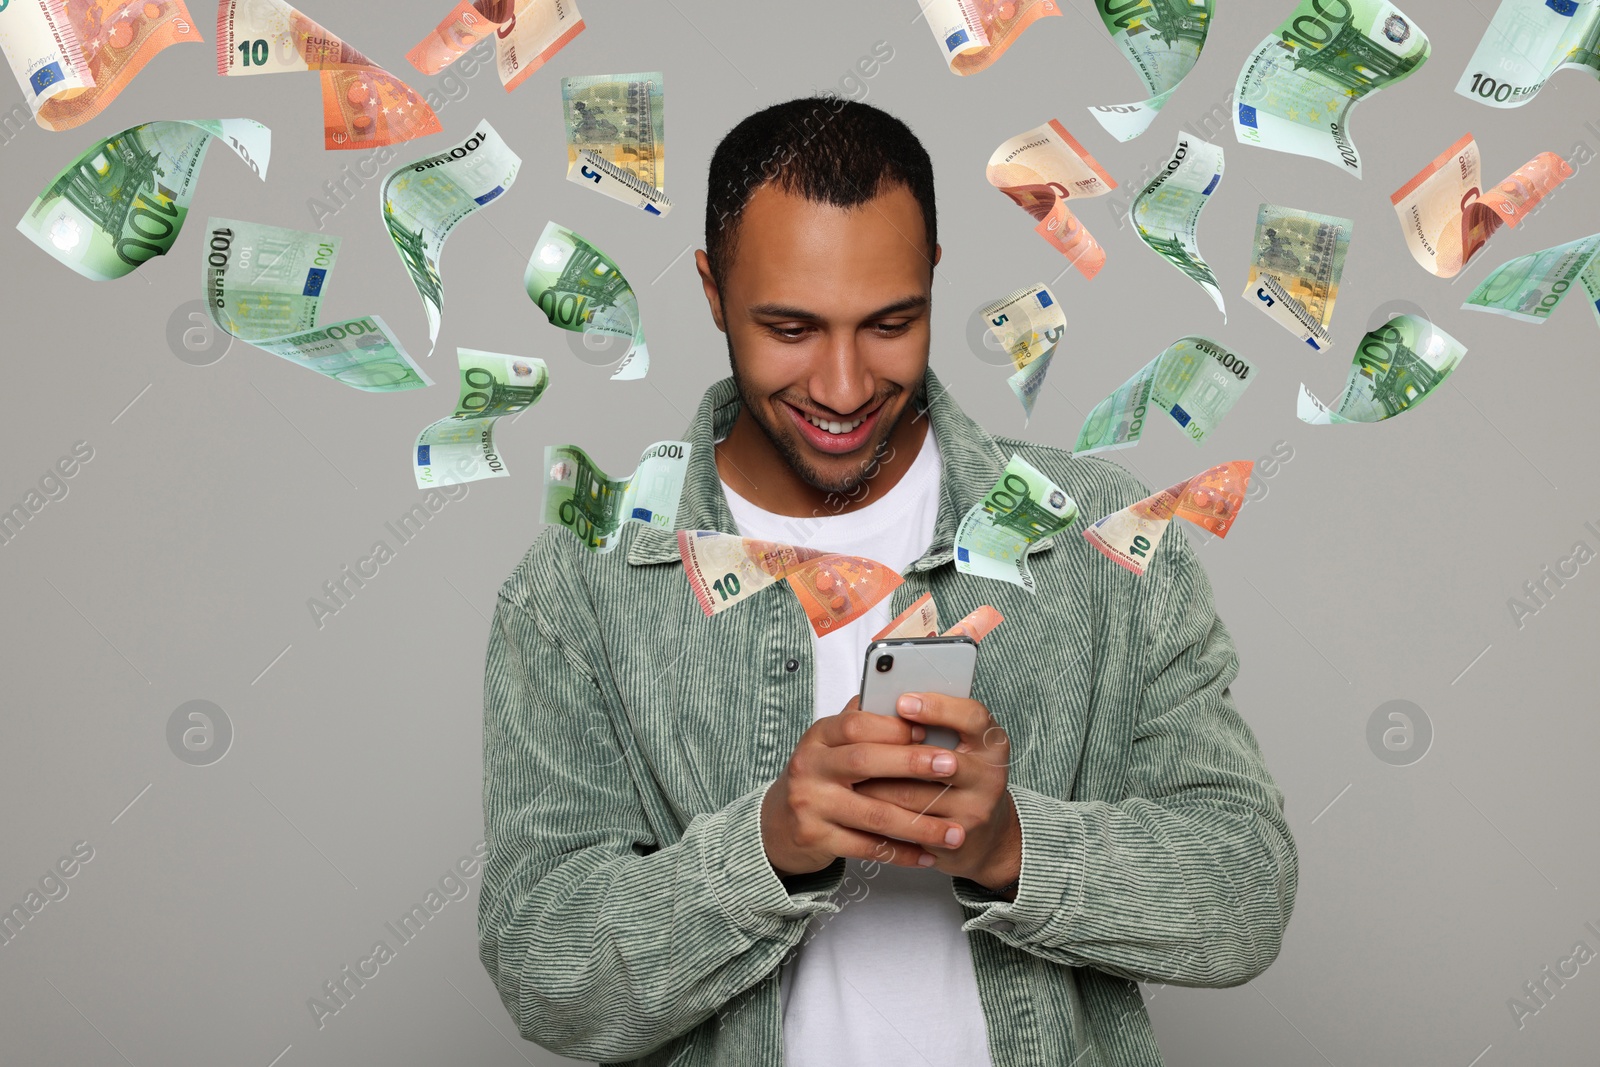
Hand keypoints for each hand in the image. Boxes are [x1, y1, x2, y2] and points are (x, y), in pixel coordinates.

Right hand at [760, 695, 976, 877]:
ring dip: (919, 824)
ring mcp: (811, 804)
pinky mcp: (816, 838)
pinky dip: (902, 853)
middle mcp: (810, 766)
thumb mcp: (831, 745)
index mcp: (818, 736)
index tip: (931, 730)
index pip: (855, 723)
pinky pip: (868, 848)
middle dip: (912, 763)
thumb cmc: (820, 778)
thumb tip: (913, 701)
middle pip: (864, 761)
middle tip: (952, 766)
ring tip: (955, 832)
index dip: (894, 726)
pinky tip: (929, 855)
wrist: (779, 824)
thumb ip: (865, 724)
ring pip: (873, 814)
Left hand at [852, 693, 1020, 892]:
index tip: (903, 702)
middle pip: (940, 761)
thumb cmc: (959, 775)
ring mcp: (975, 810)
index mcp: (991, 743)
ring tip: (849, 774)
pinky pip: (908, 825)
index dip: (938, 708)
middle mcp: (990, 776)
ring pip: (914, 796)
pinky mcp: (955, 840)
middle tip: (858, 744)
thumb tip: (880, 701)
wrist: (984, 834)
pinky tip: (860, 804)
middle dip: (895, 753)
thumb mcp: (956, 743)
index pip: (973, 718)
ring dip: (876, 785)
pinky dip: (881, 814)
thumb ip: (927, 722)